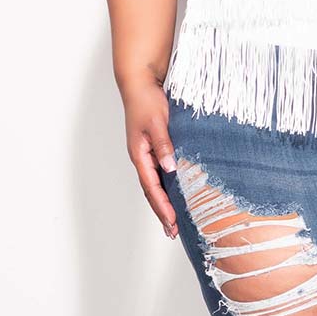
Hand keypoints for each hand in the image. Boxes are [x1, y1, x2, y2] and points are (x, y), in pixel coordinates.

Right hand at [123, 74, 178, 238]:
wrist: (140, 83)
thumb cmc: (146, 101)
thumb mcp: (157, 123)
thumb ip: (164, 145)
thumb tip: (170, 168)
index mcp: (139, 155)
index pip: (152, 187)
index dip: (162, 206)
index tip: (172, 222)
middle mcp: (142, 158)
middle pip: (152, 191)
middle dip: (162, 212)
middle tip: (173, 232)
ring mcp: (147, 153)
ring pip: (155, 184)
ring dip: (164, 202)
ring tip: (173, 221)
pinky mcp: (154, 147)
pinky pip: (160, 173)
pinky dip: (167, 187)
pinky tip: (176, 193)